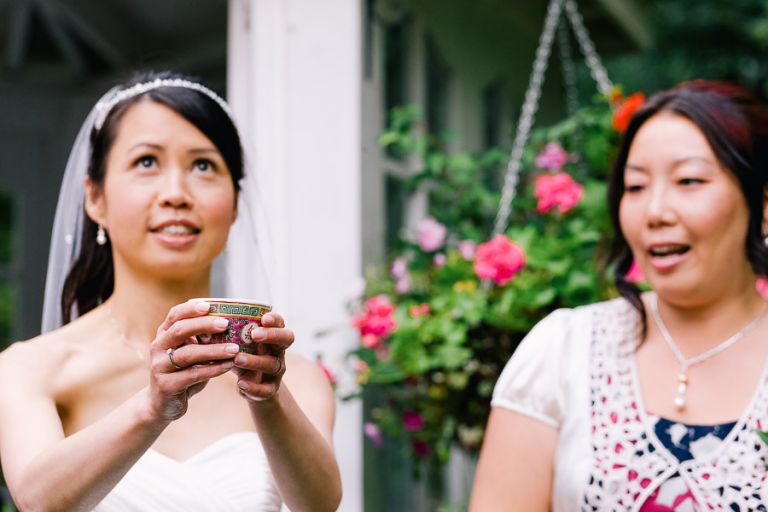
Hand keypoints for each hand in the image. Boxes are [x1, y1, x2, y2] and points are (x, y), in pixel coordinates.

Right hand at [148, 300, 239, 420]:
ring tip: (235, 348)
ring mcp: (159, 367)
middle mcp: (157, 347)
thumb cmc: (183, 373)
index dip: (190, 308)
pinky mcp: (166, 385)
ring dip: (214, 350)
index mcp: (164, 335)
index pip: (174, 315)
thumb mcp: (191, 354)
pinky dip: (213, 369)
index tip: (209, 305)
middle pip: (180, 331)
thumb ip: (202, 340)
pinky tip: (229, 365)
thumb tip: (232, 324)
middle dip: (204, 325)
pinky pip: (193, 374)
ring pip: (188, 354)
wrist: (163, 405)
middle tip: (226, 324)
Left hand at [232, 312, 293, 401]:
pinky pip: (267, 389)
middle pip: (286, 339)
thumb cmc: (240, 355)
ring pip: (272, 364)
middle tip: (255, 334)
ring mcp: (276, 369)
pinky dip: (254, 387)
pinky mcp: (270, 388)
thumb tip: (196, 322)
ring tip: (237, 359)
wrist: (249, 385)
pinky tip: (241, 383)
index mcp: (270, 335)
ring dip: (256, 361)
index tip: (264, 317)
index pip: (279, 322)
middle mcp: (277, 350)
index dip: (274, 319)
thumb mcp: (236, 343)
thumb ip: (223, 333)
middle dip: (273, 335)